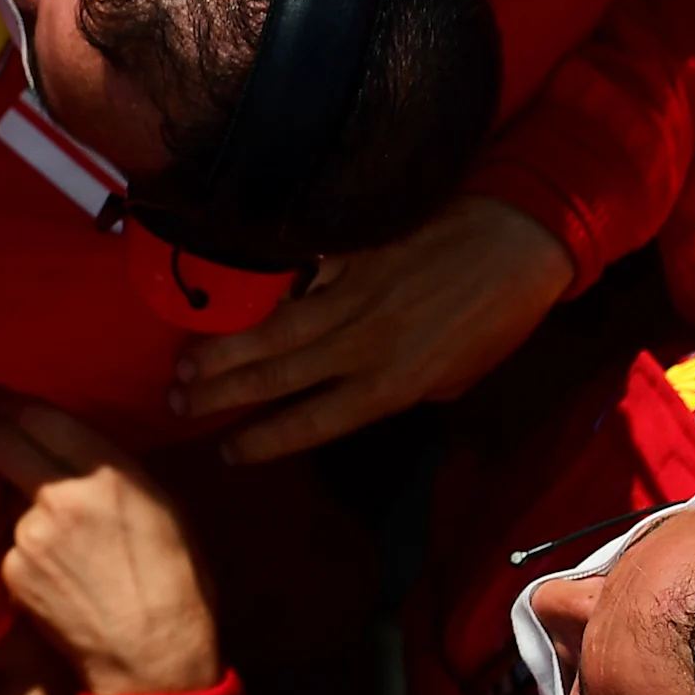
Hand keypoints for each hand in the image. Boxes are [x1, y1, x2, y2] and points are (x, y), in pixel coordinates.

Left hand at [0, 400, 221, 694]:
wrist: (153, 657)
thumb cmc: (174, 581)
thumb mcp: (162, 505)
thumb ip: (113, 467)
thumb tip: (74, 441)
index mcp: (106, 472)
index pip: (34, 414)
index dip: (5, 400)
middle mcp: (60, 495)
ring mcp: (29, 534)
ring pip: (2, 495)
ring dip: (13, 499)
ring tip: (51, 527)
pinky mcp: (12, 570)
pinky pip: (8, 543)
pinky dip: (22, 547)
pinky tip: (51, 567)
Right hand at [173, 193, 573, 462]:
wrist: (517, 243)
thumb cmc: (497, 317)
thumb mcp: (456, 375)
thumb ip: (401, 386)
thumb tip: (357, 387)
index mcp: (395, 385)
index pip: (314, 420)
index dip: (265, 439)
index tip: (226, 452)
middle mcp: (365, 345)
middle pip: (279, 376)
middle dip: (223, 395)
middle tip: (178, 405)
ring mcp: (352, 295)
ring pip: (274, 328)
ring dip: (223, 350)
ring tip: (183, 366)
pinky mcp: (350, 254)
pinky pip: (295, 277)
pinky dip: (258, 292)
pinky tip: (220, 302)